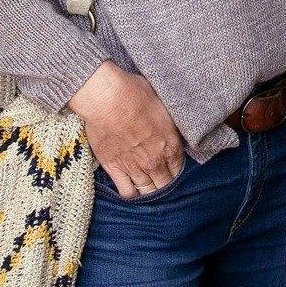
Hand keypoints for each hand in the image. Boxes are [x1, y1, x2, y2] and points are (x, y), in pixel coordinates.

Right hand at [68, 61, 183, 197]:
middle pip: (164, 184)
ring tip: (146, 183)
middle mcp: (155, 161)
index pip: (178, 169)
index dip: (175, 169)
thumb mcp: (162, 104)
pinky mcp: (114, 169)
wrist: (107, 98)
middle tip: (158, 176)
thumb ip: (169, 124)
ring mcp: (134, 168)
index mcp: (170, 145)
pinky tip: (131, 186)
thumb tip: (170, 128)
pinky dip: (131, 192)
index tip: (170, 166)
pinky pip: (127, 192)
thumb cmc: (135, 93)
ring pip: (147, 192)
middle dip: (163, 182)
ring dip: (149, 189)